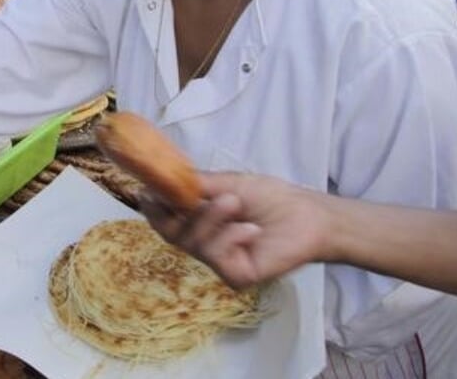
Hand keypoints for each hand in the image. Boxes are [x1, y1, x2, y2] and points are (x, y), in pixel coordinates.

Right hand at [140, 172, 330, 288]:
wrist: (310, 217)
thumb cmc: (272, 198)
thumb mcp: (228, 184)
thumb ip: (194, 186)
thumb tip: (159, 180)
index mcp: (200, 221)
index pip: (164, 219)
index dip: (152, 208)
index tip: (147, 192)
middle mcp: (205, 243)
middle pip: (170, 233)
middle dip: (180, 211)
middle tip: (198, 194)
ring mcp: (220, 262)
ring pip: (192, 243)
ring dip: (212, 218)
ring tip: (236, 203)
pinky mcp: (235, 276)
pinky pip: (217, 257)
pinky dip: (231, 237)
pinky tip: (251, 230)